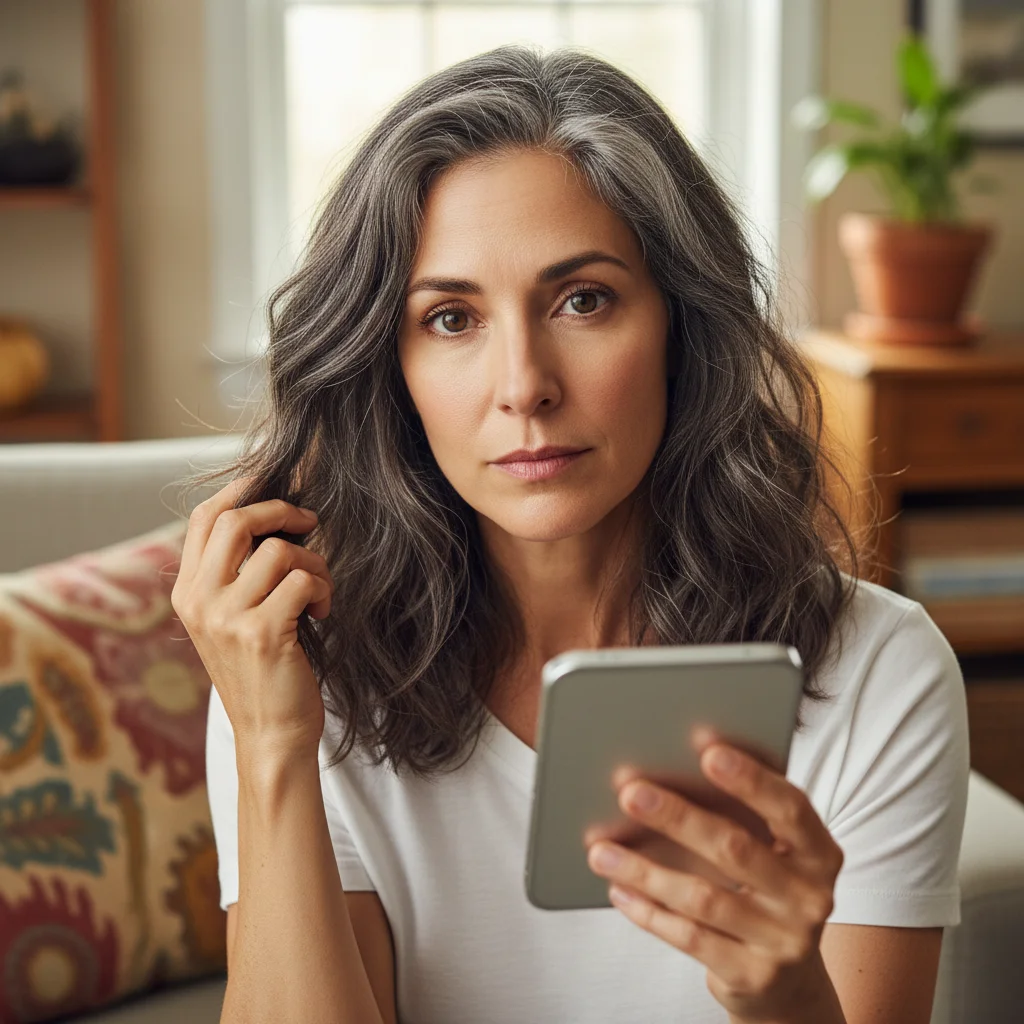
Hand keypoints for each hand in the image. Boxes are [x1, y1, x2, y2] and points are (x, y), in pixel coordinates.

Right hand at [171, 474, 334, 757]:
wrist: (270, 734)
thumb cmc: (263, 672)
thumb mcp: (232, 621)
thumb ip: (235, 576)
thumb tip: (273, 515)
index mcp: (187, 594)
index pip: (203, 519)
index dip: (240, 490)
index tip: (272, 480)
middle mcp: (199, 602)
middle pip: (236, 521)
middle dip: (282, 511)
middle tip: (310, 522)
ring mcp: (226, 618)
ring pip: (279, 551)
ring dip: (313, 563)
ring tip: (318, 590)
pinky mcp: (261, 633)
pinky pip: (302, 580)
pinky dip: (322, 589)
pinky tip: (321, 612)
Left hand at [585, 743, 845, 1022]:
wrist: (788, 979)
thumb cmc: (766, 889)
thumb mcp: (772, 851)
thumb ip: (742, 814)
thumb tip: (668, 772)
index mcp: (819, 852)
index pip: (790, 808)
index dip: (751, 779)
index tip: (708, 750)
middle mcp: (810, 897)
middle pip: (735, 849)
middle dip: (677, 818)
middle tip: (630, 793)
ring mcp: (784, 941)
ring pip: (703, 898)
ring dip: (645, 870)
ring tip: (601, 850)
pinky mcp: (753, 975)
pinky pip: (690, 938)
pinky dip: (649, 912)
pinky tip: (619, 889)